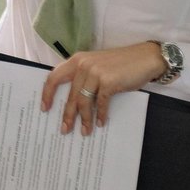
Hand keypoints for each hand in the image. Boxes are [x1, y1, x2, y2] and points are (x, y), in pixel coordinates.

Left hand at [41, 43, 166, 135]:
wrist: (145, 58)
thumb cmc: (120, 64)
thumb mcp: (96, 65)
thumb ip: (83, 77)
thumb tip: (73, 101)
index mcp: (77, 60)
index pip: (54, 77)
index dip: (47, 94)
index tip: (44, 108)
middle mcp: (83, 65)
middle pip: (70, 95)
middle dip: (67, 115)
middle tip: (64, 129)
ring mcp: (95, 73)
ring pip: (84, 101)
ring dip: (84, 119)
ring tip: (85, 131)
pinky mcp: (108, 81)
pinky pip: (101, 103)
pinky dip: (100, 115)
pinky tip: (100, 123)